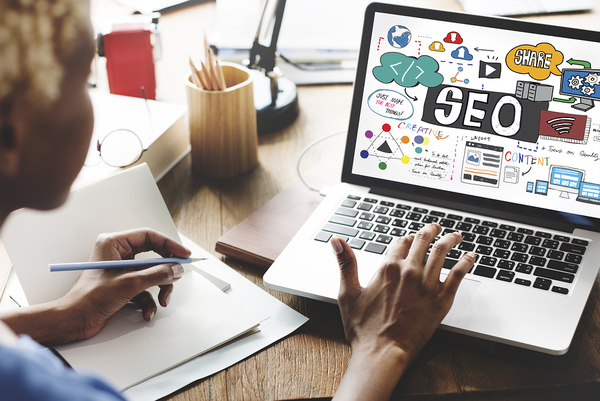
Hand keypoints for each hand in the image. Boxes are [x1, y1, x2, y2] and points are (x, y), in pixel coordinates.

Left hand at [61, 228, 190, 340]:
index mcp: (114, 244)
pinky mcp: (122, 285)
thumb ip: (157, 274)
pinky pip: (144, 288)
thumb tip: (176, 269)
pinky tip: (147, 312)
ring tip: (162, 301)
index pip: (149, 236)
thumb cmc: (89, 298)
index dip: (169, 245)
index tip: (184, 255)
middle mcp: (117, 254)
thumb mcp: (129, 284)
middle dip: (165, 271)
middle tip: (177, 277)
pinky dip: (149, 301)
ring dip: (159, 289)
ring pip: (151, 274)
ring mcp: (120, 270)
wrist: (73, 321)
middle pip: (153, 256)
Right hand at [331, 223, 474, 400]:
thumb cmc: (363, 329)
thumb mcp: (348, 293)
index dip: (406, 238)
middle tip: (436, 228)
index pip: (401, 241)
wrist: (382, 352)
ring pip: (442, 252)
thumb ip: (345, 263)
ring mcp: (427, 284)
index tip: (410, 238)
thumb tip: (336, 240)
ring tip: (456, 236)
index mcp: (387, 268)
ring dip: (450, 239)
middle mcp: (409, 271)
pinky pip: (458, 274)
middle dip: (431, 231)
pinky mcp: (441, 299)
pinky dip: (466, 262)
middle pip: (423, 241)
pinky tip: (471, 257)